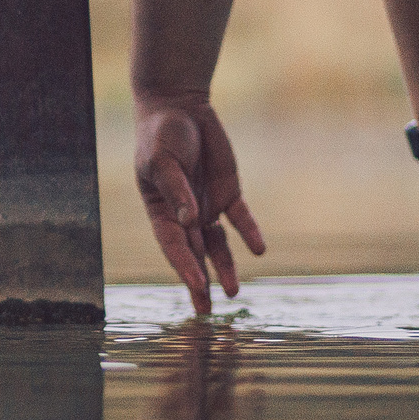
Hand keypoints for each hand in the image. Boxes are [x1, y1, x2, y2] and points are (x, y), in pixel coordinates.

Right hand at [135, 98, 265, 315]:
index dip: (185, 267)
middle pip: (194, 255)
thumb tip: (190, 220)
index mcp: (161, 211)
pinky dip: (248, 233)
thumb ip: (177, 189)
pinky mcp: (227, 193)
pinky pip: (240, 218)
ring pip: (218, 245)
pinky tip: (258, 249)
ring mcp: (207, 205)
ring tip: (234, 292)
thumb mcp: (162, 159)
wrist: (179, 107)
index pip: (174, 245)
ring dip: (225, 267)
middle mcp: (184, 215)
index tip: (199, 286)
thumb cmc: (160, 134)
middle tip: (206, 312)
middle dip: (200, 283)